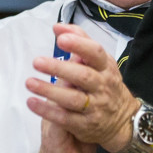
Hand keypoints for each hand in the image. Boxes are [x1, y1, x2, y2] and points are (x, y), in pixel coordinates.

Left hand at [26, 23, 138, 152]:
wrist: (123, 120)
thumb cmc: (105, 83)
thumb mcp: (100, 62)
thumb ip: (80, 41)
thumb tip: (58, 27)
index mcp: (106, 68)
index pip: (95, 53)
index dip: (79, 45)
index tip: (61, 39)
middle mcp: (102, 86)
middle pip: (82, 76)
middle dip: (59, 69)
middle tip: (37, 62)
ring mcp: (95, 107)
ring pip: (72, 99)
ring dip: (49, 90)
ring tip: (29, 82)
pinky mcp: (85, 125)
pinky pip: (65, 118)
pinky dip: (47, 110)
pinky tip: (31, 102)